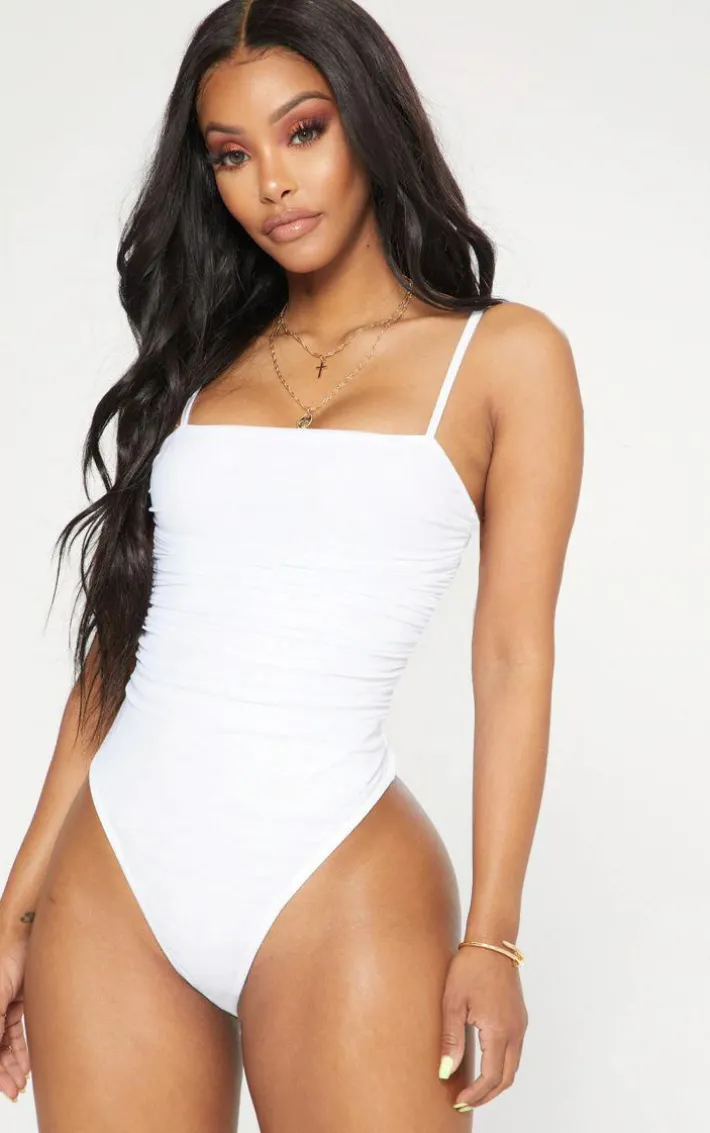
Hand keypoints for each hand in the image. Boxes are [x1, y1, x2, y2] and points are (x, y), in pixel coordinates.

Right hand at [0, 933, 30, 1102]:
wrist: (29, 928)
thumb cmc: (9, 956)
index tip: (6, 1090)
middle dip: (4, 1072)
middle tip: (17, 1090)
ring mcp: (4, 1003)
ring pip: (6, 1042)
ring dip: (13, 1063)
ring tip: (23, 1081)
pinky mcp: (19, 998)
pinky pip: (16, 1030)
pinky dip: (21, 1048)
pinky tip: (28, 1062)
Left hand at [438, 945, 527, 1109]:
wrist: (491, 942)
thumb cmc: (470, 967)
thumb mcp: (453, 1003)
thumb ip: (451, 1040)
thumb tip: (446, 1072)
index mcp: (499, 1030)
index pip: (491, 1077)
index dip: (476, 1094)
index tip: (458, 1101)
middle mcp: (515, 1031)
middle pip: (506, 1078)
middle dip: (487, 1095)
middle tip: (465, 1101)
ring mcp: (520, 1024)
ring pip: (513, 1066)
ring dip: (495, 1082)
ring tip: (473, 1088)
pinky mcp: (519, 1017)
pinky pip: (515, 1052)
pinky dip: (501, 1066)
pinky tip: (485, 1064)